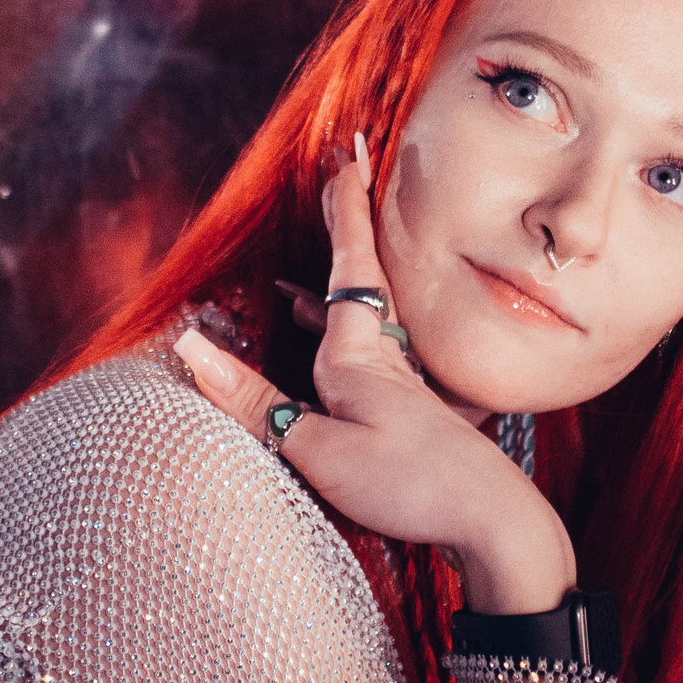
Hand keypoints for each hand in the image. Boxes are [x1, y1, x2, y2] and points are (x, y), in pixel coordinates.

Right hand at [174, 140, 573, 615]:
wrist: (491, 522)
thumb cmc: (408, 485)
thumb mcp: (316, 450)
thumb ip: (253, 402)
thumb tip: (190, 347)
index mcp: (360, 355)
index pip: (350, 266)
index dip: (345, 213)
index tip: (344, 160)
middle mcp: (384, 358)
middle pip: (362, 278)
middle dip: (348, 228)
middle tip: (344, 176)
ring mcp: (401, 385)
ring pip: (364, 319)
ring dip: (337, 288)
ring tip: (298, 279)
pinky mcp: (408, 415)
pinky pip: (366, 355)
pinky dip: (338, 336)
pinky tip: (320, 348)